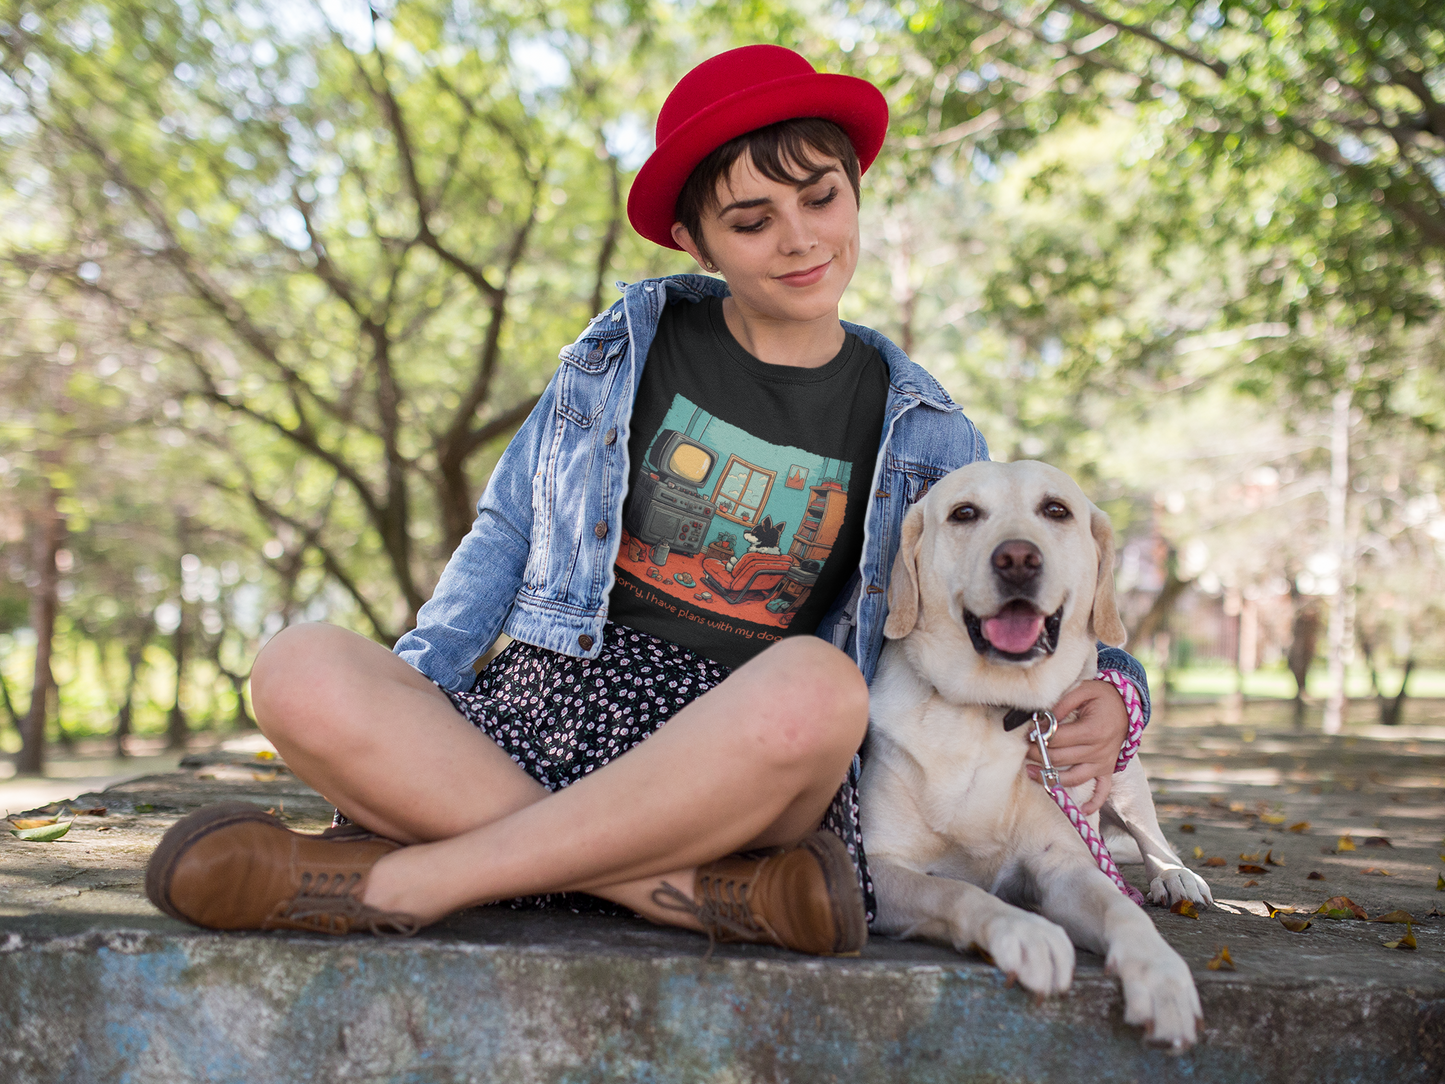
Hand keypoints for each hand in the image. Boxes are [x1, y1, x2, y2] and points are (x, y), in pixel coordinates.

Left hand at [1024, 680, 1128, 814]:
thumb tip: (1043, 720)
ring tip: (1030, 772)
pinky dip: (1094, 802)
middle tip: (1024, 750)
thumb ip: (1062, 704)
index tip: (1027, 734)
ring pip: (1074, 777)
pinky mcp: (1107, 769)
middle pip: (1061, 759)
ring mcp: (1104, 762)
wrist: (1127, 705)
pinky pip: (1103, 791)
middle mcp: (1099, 750)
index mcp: (1093, 730)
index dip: (1039, 737)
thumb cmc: (1102, 696)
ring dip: (1051, 778)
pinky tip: (1082, 810)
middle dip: (1038, 755)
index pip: (1059, 739)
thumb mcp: (1083, 689)